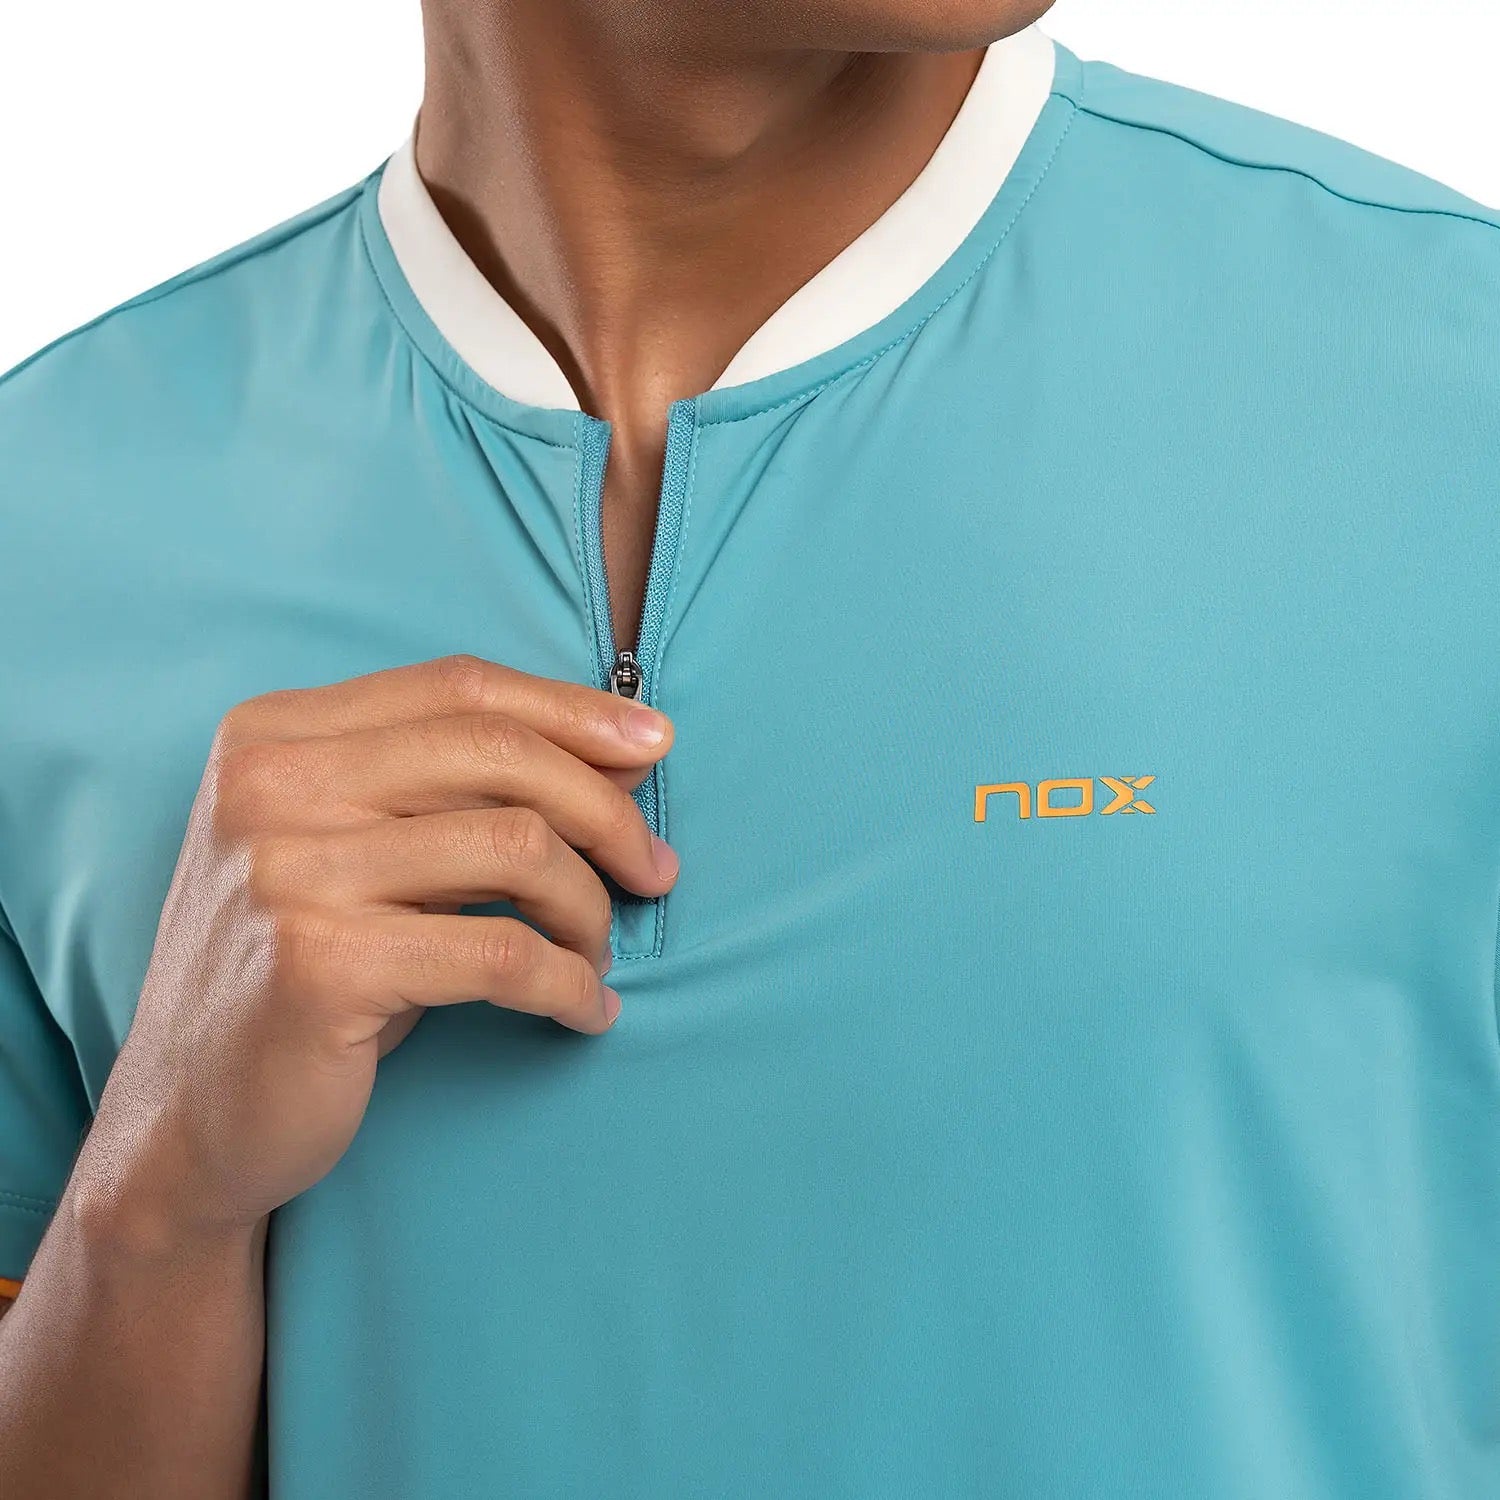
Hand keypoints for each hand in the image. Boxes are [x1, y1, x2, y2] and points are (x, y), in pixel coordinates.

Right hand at [73, 655, 677, 1241]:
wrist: (189, 1117)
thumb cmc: (305, 971)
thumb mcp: (367, 855)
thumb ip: (464, 792)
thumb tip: (626, 753)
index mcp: (274, 734)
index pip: (460, 689)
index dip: (575, 711)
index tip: (656, 747)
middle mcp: (269, 784)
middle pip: (498, 753)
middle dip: (605, 811)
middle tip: (654, 870)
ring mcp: (286, 871)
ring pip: (516, 847)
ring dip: (589, 908)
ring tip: (599, 953)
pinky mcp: (319, 966)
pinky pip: (503, 954)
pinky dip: (570, 984)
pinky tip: (586, 1010)